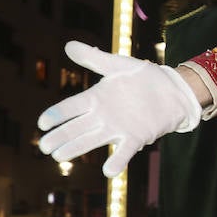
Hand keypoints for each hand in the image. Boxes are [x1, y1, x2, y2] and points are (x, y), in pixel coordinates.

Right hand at [37, 41, 201, 177]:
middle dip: (60, 136)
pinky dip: (118, 161)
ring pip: (92, 140)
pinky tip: (109, 171)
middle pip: (76, 128)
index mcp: (97, 98)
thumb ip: (94, 58)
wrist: (174, 90)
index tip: (42, 123)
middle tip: (44, 146)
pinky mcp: (136, 137)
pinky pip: (124, 151)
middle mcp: (103, 116)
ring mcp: (118, 128)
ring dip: (77, 148)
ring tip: (60, 156)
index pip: (71, 107)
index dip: (57, 115)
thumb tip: (68, 45)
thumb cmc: (144, 78)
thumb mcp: (119, 65)